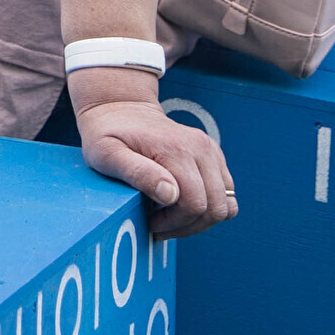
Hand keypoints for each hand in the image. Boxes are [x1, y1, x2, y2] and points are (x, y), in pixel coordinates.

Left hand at [72, 73, 237, 239]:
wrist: (120, 109)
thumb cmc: (107, 134)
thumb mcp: (107, 154)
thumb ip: (138, 172)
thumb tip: (170, 194)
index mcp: (177, 150)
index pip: (195, 204)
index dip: (174, 223)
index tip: (150, 222)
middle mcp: (201, 148)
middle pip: (215, 208)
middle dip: (189, 226)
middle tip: (160, 225)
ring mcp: (211, 151)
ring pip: (226, 205)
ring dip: (201, 220)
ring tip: (171, 217)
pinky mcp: (214, 156)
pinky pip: (227, 195)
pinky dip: (209, 207)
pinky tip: (182, 204)